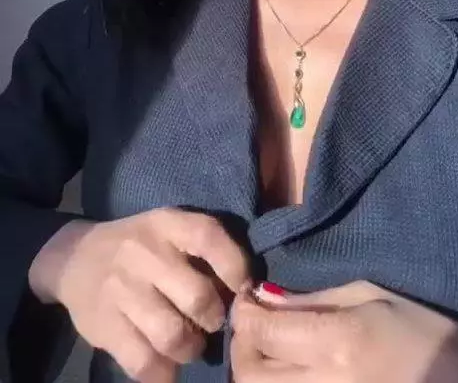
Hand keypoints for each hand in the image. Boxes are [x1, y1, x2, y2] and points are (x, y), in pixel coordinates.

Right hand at [28, 209, 249, 381]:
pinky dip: (163, 372)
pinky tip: (166, 364)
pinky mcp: (103, 325)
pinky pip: (143, 362)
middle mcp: (143, 253)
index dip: (235, 266)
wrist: (75, 257)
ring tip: (190, 345)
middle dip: (214, 319)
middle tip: (212, 323)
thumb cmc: (139, 246)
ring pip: (172, 335)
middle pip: (197, 297)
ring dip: (191, 349)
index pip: (209, 237)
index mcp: (166, 223)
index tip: (243, 289)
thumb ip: (204, 251)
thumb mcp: (169, 230)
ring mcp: (121, 289)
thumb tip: (249, 293)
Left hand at [230, 280, 457, 381]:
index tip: (247, 296)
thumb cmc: (420, 328)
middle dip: (242, 344)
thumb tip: (262, 298)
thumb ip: (311, 300)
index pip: (262, 332)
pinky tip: (283, 371)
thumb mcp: (368, 295)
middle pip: (249, 374)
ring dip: (253, 370)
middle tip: (253, 322)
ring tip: (266, 348)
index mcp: (338, 344)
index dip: (244, 311)